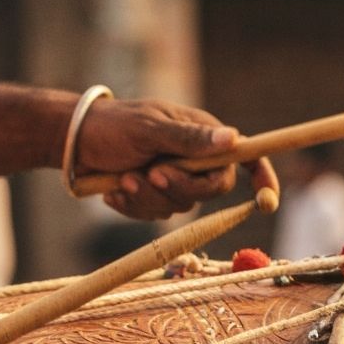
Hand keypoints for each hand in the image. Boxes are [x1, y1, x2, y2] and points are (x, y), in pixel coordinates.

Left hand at [76, 98, 276, 219]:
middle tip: (152, 172)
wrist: (74, 143)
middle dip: (180, 187)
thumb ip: (190, 139)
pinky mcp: (153, 198)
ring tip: (125, 177)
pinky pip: (154, 216)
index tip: (268, 199)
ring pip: (179, 208)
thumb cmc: (113, 126)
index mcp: (202, 136)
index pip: (244, 157)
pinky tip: (115, 189)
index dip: (262, 177)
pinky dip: (133, 206)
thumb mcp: (150, 128)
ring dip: (149, 197)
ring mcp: (174, 181)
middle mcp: (194, 160)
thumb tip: (234, 140)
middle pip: (210, 191)